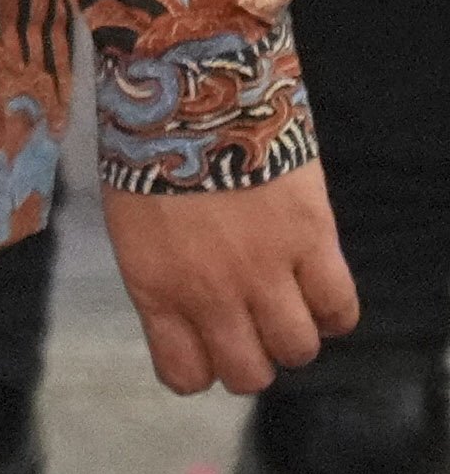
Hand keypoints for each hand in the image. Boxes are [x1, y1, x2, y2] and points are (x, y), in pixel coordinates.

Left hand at [104, 159, 358, 396]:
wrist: (190, 99)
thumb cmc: (151, 154)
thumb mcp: (135, 228)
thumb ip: (163, 278)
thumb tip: (191, 313)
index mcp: (155, 288)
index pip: (184, 374)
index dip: (203, 369)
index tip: (210, 349)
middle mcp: (209, 292)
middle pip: (248, 374)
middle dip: (254, 360)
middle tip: (255, 330)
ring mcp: (264, 271)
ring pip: (298, 349)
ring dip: (296, 336)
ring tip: (289, 306)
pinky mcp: (311, 242)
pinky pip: (340, 308)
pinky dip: (336, 311)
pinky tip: (321, 289)